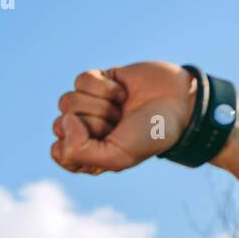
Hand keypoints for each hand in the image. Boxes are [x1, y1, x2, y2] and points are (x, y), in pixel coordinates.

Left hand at [50, 61, 195, 174]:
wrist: (179, 104)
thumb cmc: (149, 136)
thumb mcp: (116, 157)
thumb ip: (79, 151)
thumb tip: (64, 120)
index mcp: (86, 155)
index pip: (58, 151)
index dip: (79, 145)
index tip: (105, 142)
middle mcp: (84, 131)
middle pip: (60, 124)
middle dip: (92, 124)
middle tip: (117, 125)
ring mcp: (89, 105)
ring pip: (66, 101)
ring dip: (98, 105)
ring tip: (120, 109)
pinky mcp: (98, 81)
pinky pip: (81, 80)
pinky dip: (104, 86)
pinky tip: (122, 92)